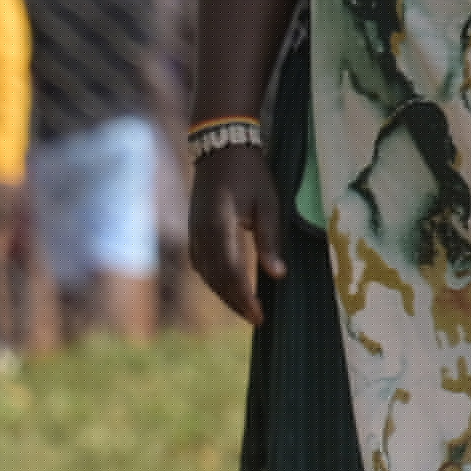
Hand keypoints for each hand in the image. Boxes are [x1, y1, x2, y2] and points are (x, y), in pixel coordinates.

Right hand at [183, 136, 278, 326]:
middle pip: (216, 279)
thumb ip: (270, 240)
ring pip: (206, 274)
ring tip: (245, 310)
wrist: (220, 151)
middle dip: (235, 302)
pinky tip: (228, 289)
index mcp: (219, 228)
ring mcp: (193, 234)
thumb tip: (277, 275)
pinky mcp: (193, 232)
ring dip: (224, 294)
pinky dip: (215, 280)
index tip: (260, 316)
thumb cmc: (251, 174)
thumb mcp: (268, 204)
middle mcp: (201, 235)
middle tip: (256, 320)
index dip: (244, 298)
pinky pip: (201, 264)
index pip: (231, 273)